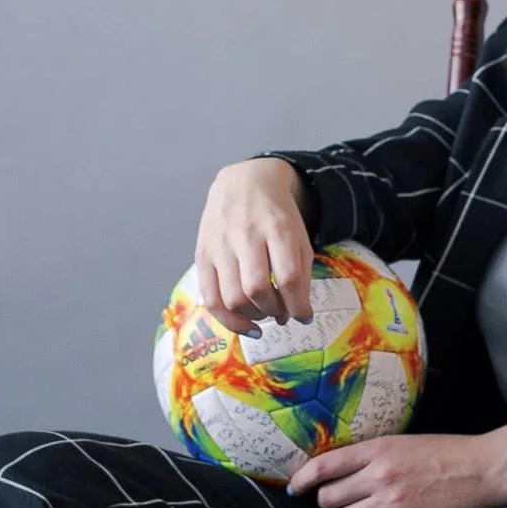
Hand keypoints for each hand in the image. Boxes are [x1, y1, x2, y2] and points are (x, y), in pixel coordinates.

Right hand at [195, 158, 314, 336]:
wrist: (242, 183)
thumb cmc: (275, 216)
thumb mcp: (298, 237)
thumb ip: (301, 276)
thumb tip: (296, 317)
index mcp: (277, 228)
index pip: (288, 277)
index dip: (298, 306)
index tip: (304, 317)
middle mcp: (245, 235)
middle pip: (257, 289)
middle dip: (273, 311)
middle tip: (281, 313)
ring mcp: (220, 245)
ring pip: (232, 298)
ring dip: (252, 317)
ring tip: (263, 314)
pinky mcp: (202, 255)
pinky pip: (210, 298)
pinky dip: (228, 320)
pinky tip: (243, 324)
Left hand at [287, 422, 506, 507]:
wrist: (482, 469)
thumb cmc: (446, 451)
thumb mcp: (404, 442)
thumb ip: (372, 454)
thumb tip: (340, 469)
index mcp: (378, 448)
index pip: (325, 466)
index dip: (303, 479)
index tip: (295, 487)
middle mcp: (379, 476)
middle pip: (329, 498)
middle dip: (330, 500)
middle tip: (341, 497)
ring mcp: (391, 503)